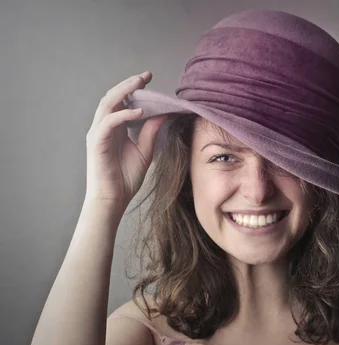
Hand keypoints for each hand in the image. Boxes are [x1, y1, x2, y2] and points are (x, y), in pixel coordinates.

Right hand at [84, 71, 169, 212]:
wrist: (113, 198)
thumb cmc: (126, 178)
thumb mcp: (145, 151)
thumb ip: (151, 132)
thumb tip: (164, 114)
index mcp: (115, 128)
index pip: (122, 102)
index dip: (133, 89)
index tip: (149, 79)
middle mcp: (104, 127)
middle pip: (113, 97)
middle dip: (129, 84)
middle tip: (146, 75)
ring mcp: (98, 133)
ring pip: (107, 104)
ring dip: (124, 91)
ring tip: (140, 83)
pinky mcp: (97, 142)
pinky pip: (109, 122)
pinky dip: (123, 115)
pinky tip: (139, 112)